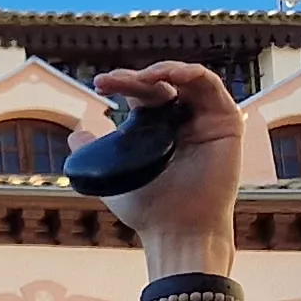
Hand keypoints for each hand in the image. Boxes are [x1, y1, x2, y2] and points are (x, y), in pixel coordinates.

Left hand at [86, 61, 240, 257]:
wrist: (177, 231)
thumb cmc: (148, 210)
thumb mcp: (110, 175)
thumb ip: (92, 152)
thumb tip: (75, 133)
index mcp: (155, 129)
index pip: (140, 95)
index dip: (122, 83)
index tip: (100, 84)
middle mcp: (181, 120)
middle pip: (161, 85)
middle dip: (136, 77)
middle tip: (112, 81)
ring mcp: (204, 119)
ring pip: (188, 79)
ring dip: (166, 70)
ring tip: (145, 76)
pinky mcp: (225, 122)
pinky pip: (211, 87)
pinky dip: (193, 74)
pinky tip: (172, 74)